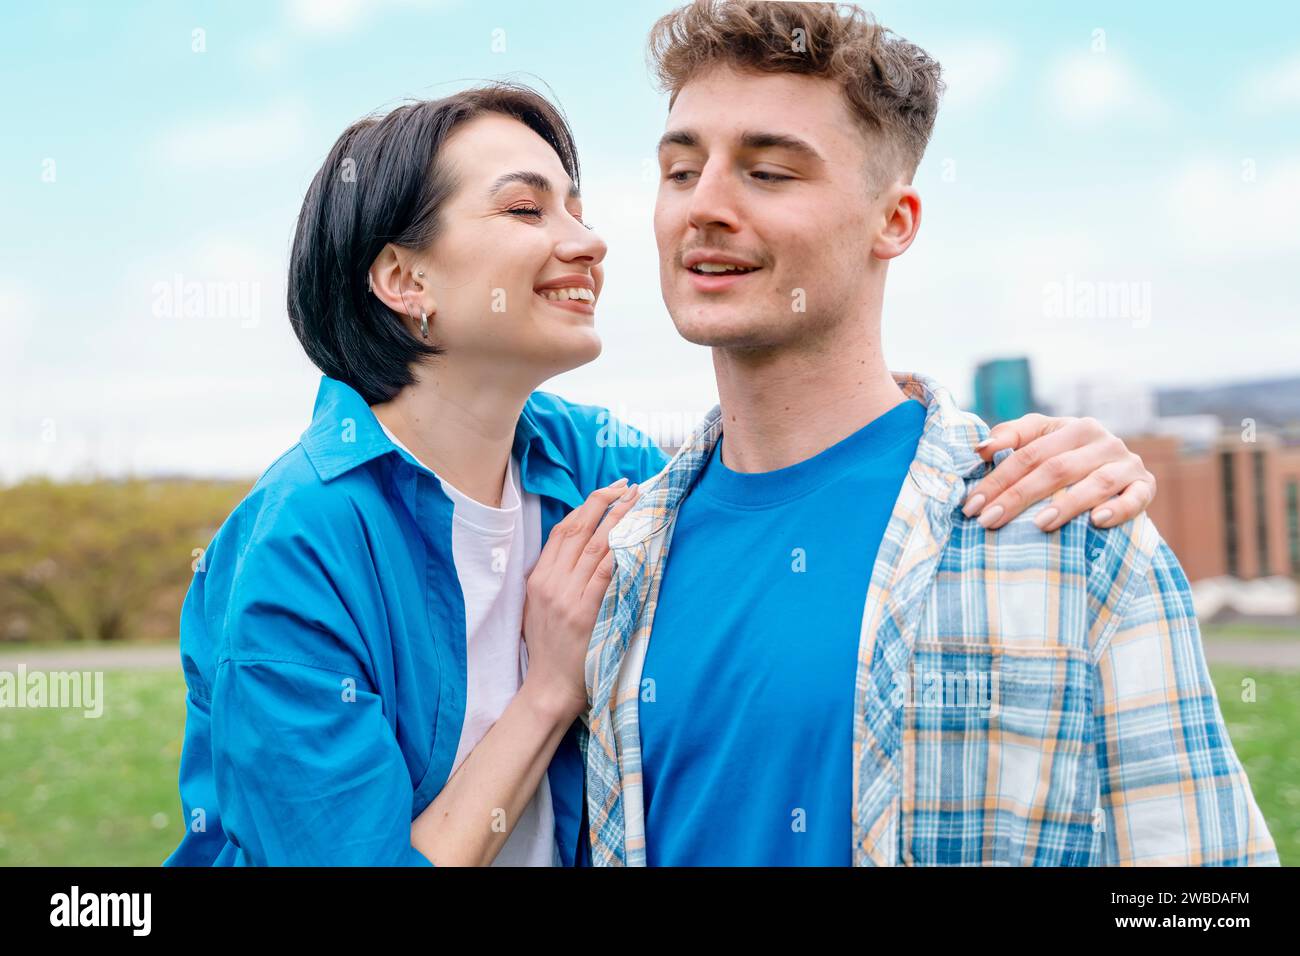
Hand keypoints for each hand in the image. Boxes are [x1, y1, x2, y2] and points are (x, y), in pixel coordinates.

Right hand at [520, 477, 640, 721]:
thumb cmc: (548, 647)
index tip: (607, 491)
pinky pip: (605, 575)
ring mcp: (567, 598)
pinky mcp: (585, 614)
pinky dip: (620, 553)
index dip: (586, 506)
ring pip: (595, 548)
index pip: (563, 531)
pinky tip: (634, 537)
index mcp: (538, 578)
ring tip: (636, 502)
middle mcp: (550, 583)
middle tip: (627, 487)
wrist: (549, 686)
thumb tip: (579, 546)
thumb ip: (553, 576)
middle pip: (579, 531)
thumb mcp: (537, 605)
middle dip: (605, 503)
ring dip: (619, 521)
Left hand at [962, 414, 1155, 531]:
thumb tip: (980, 448)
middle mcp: (1102, 440)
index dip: (997, 478)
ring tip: (1039, 525)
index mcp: (1072, 427)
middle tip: (989, 521)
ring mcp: (1126, 462)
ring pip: (1094, 482)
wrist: (1122, 477)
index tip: (971, 504)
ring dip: (1066, 505)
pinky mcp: (1146, 486)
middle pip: (1054, 468)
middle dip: (1018, 496)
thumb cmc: (1070, 460)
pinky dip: (1118, 509)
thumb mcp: (1042, 443)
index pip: (1028, 452)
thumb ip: (1011, 439)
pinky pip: (1135, 498)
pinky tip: (1097, 521)